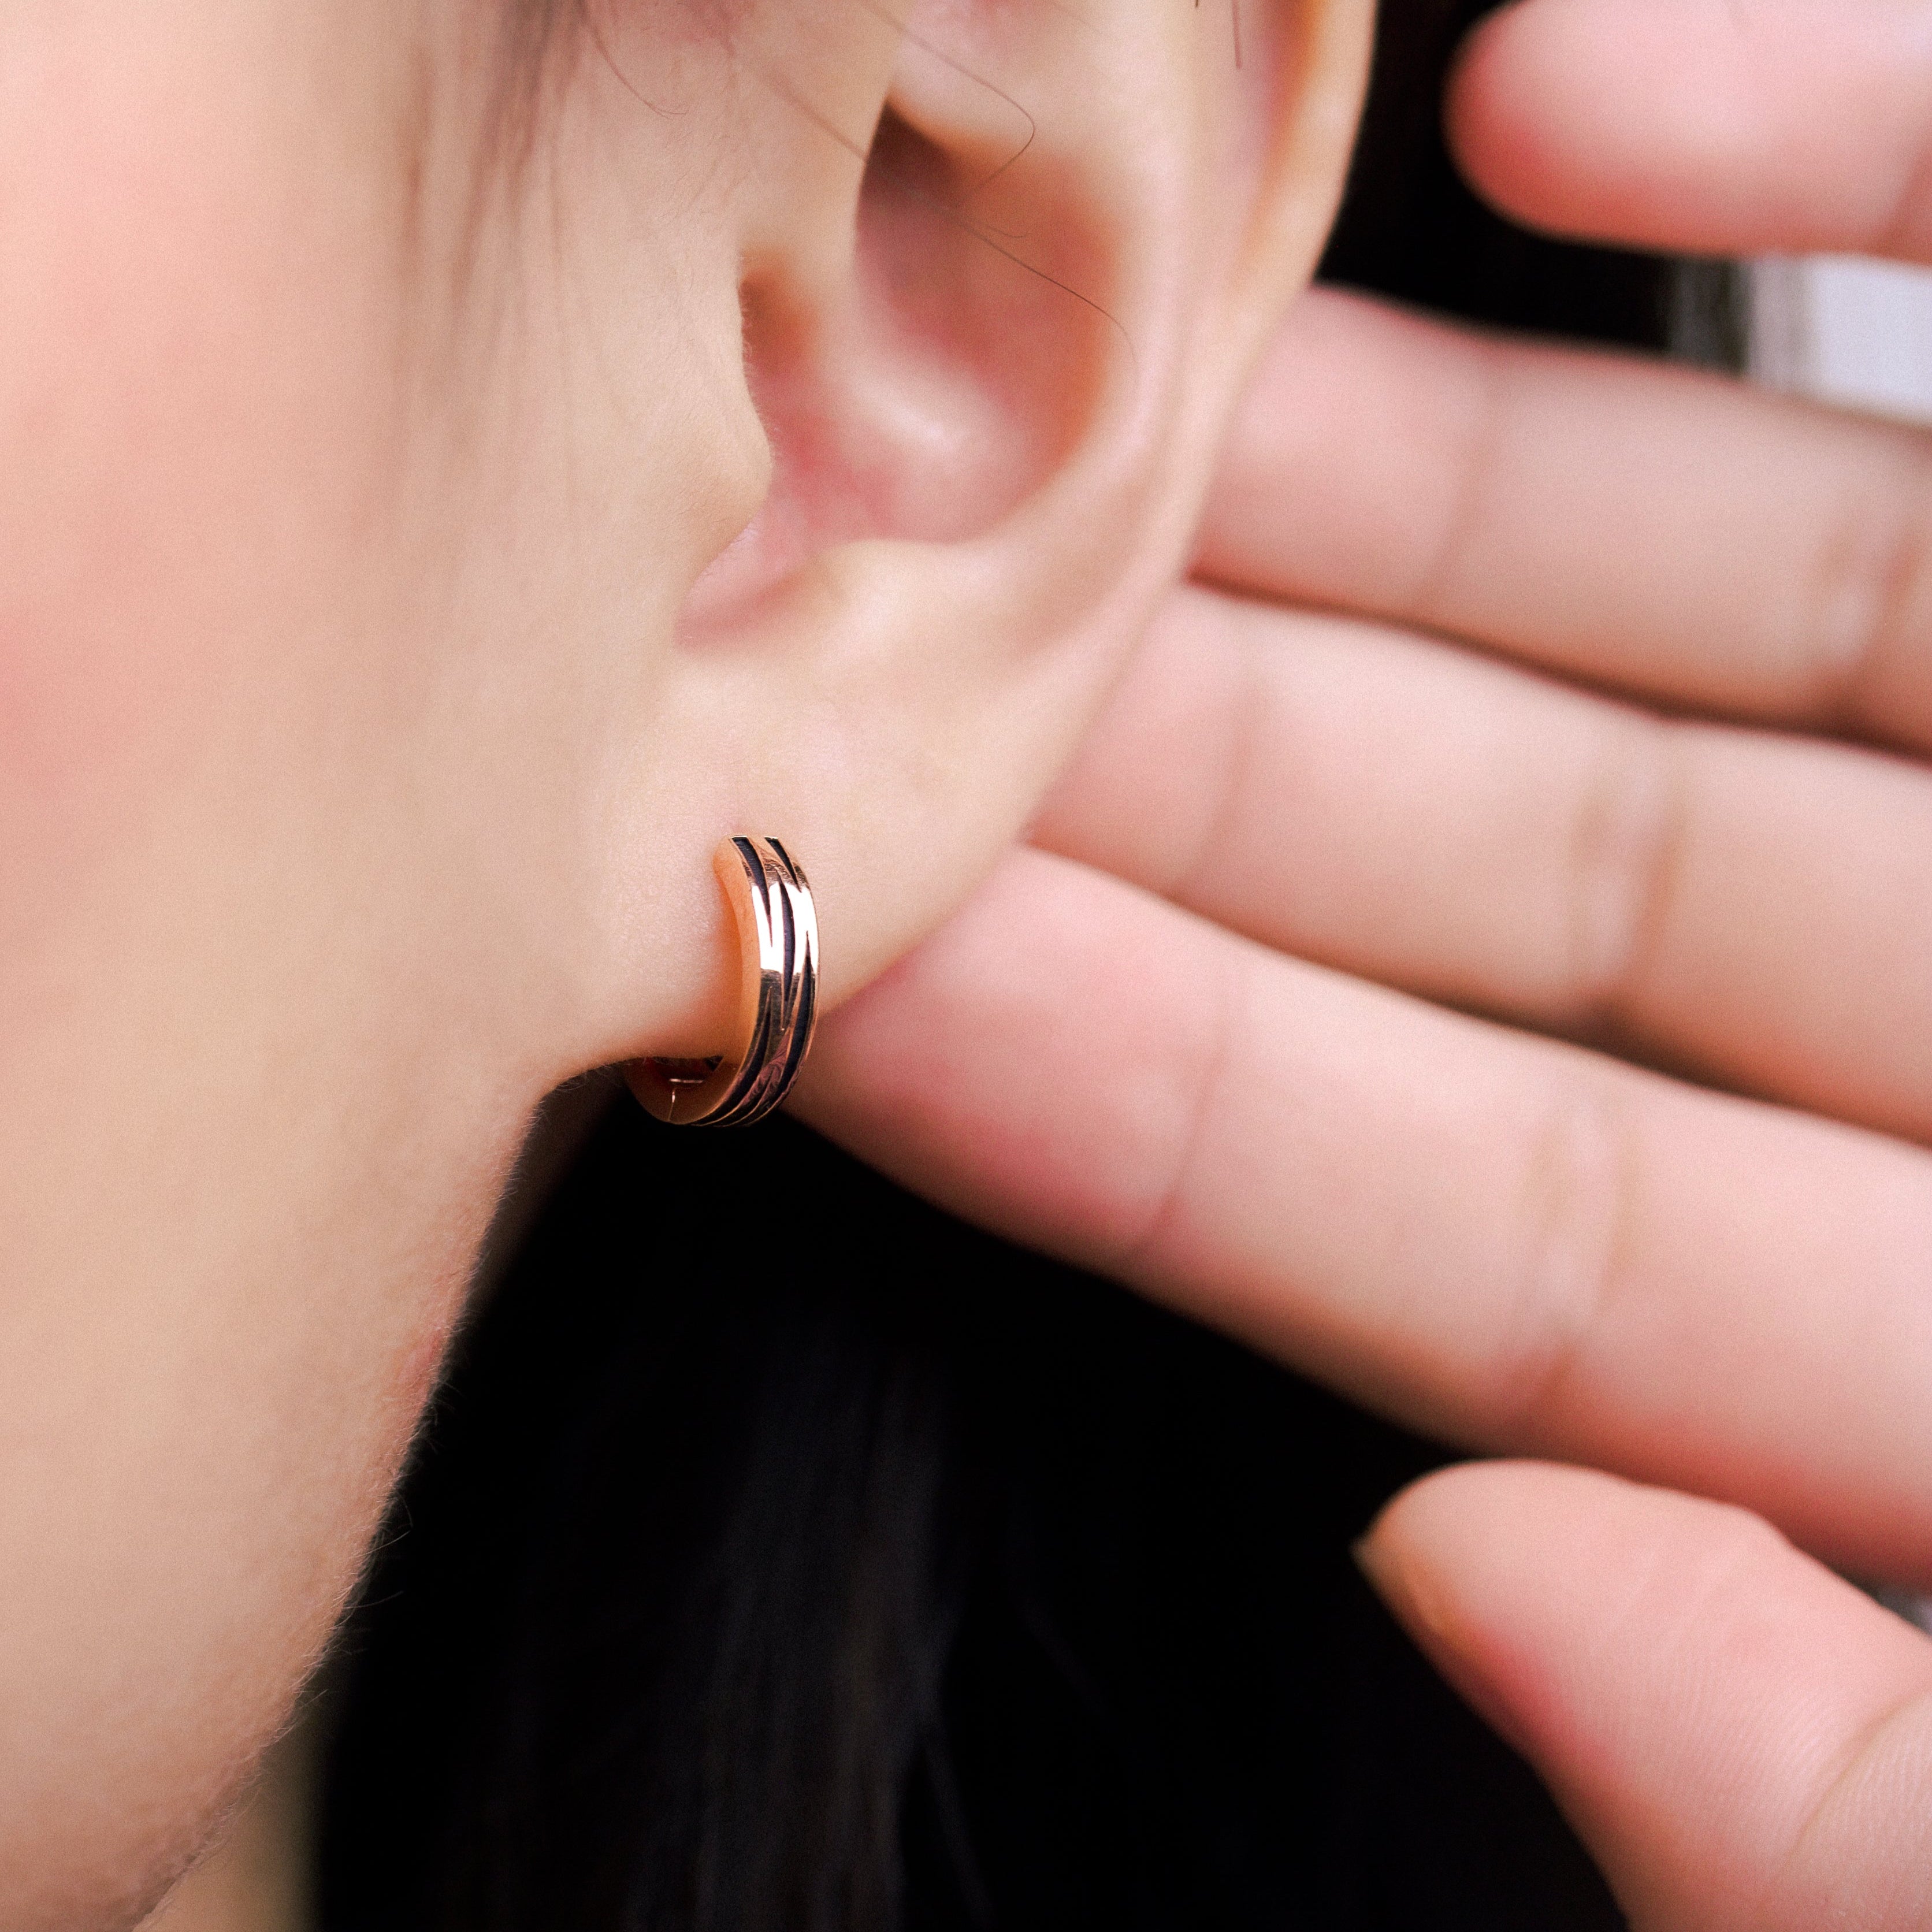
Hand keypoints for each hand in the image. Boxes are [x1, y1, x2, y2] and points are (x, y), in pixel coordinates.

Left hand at [798, 0, 1931, 1919]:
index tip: (873, 957)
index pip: (1472, 1220)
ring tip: (1124, 391)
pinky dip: (1848, 156)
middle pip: (1538, 864)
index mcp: (1930, 1358)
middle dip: (1222, 745)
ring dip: (1428, 471)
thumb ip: (1833, 1800)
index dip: (1160, 1091)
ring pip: (1720, 590)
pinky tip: (1563, 93)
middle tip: (890, 633)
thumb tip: (1490, 1607)